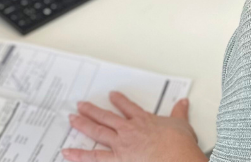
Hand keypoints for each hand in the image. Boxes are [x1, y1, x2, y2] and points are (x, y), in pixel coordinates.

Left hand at [61, 91, 205, 161]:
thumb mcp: (182, 125)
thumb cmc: (179, 145)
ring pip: (97, 131)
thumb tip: (184, 102)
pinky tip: (67, 152)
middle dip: (92, 110)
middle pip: (106, 117)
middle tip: (81, 105)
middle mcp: (128, 130)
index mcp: (143, 120)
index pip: (128, 107)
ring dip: (83, 124)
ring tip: (72, 119)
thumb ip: (179, 113)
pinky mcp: (117, 159)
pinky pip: (93, 157)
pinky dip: (79, 155)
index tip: (112, 95)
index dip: (119, 101)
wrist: (177, 158)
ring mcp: (121, 144)